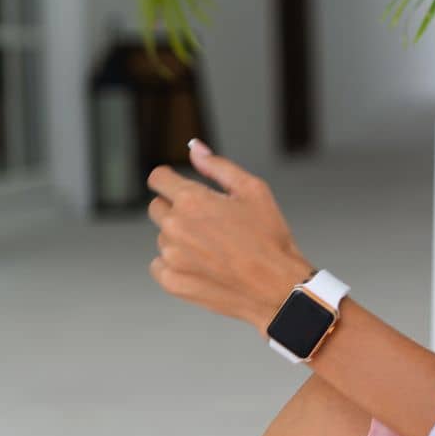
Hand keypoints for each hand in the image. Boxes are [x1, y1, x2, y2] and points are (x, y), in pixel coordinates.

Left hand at [146, 139, 313, 334]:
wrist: (277, 288)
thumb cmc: (271, 238)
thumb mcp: (254, 191)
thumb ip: (218, 166)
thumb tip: (194, 148)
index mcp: (192, 200)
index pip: (158, 178)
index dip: (170, 179)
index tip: (179, 186)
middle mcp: (175, 227)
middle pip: (157, 207)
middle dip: (177, 209)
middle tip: (209, 222)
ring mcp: (170, 256)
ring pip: (163, 237)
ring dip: (181, 238)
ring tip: (215, 248)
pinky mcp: (171, 281)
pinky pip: (160, 265)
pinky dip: (177, 263)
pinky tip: (204, 265)